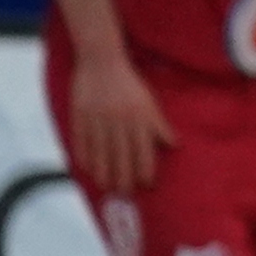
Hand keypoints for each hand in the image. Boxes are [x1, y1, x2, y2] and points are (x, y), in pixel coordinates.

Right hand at [64, 55, 170, 196]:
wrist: (102, 62)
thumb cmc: (130, 85)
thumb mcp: (149, 103)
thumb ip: (159, 126)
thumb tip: (175, 146)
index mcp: (139, 117)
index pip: (144, 150)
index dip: (146, 169)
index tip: (147, 185)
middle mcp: (119, 120)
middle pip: (121, 155)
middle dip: (124, 176)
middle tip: (125, 193)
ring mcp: (98, 118)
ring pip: (101, 152)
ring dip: (104, 172)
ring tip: (106, 187)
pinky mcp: (80, 115)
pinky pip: (82, 141)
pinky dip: (84, 157)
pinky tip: (87, 170)